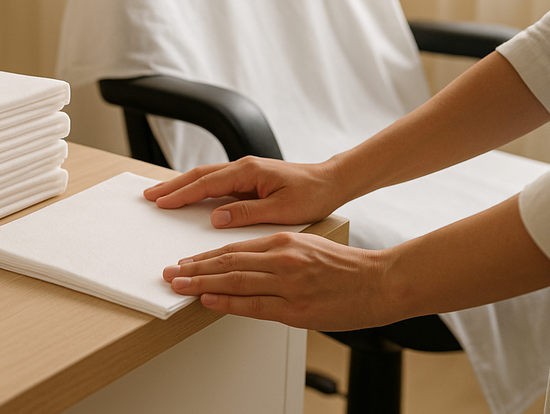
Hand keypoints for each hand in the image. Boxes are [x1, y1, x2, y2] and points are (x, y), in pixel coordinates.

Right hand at [143, 156, 342, 227]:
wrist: (332, 181)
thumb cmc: (312, 195)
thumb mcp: (282, 210)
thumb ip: (247, 213)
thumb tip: (216, 218)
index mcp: (248, 172)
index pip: (206, 183)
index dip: (181, 194)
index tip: (161, 202)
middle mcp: (243, 167)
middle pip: (199, 175)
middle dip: (172, 186)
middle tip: (149, 196)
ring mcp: (245, 172)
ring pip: (205, 177)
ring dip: (182, 185)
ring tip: (161, 195)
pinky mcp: (248, 179)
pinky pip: (216, 182)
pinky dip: (197, 188)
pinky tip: (190, 195)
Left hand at [162, 233, 391, 330]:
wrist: (380, 281)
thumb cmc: (344, 266)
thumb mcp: (306, 244)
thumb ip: (274, 251)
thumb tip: (242, 261)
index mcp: (283, 240)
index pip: (234, 248)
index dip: (204, 256)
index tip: (183, 261)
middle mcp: (281, 259)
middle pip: (227, 263)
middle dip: (194, 268)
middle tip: (169, 273)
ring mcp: (288, 284)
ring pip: (235, 282)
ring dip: (202, 285)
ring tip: (179, 286)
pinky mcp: (296, 309)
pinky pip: (253, 306)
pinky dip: (227, 303)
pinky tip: (208, 302)